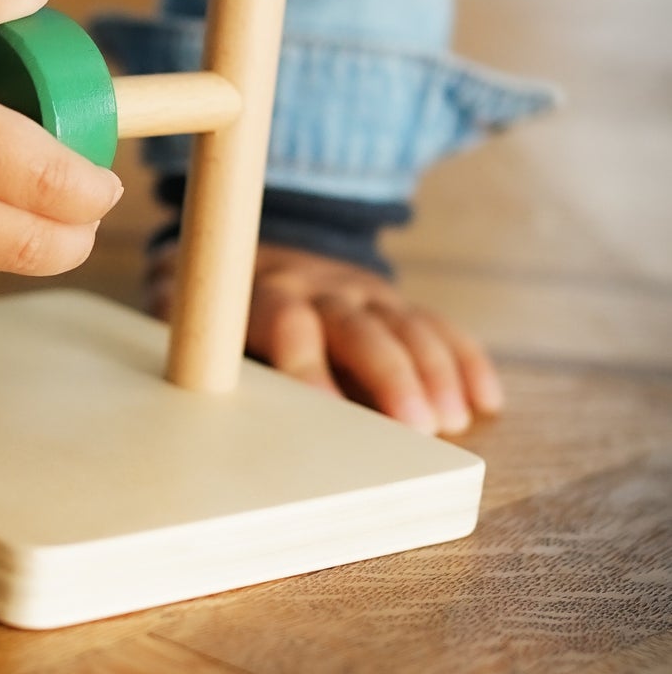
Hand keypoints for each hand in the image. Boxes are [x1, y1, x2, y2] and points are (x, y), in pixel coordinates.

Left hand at [147, 240, 502, 434]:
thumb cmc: (212, 305)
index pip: (287, 324)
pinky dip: (465, 359)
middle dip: (390, 375)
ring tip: (455, 421)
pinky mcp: (393, 300)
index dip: (307, 368)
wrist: (247, 245)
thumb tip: (186, 400)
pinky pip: (437, 324)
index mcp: (261, 292)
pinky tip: (487, 399)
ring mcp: (362, 290)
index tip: (326, 414)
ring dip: (434, 372)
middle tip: (419, 428)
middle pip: (358, 326)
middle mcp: (317, 286)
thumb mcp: (185, 311)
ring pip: (405, 325)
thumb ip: (194, 345)